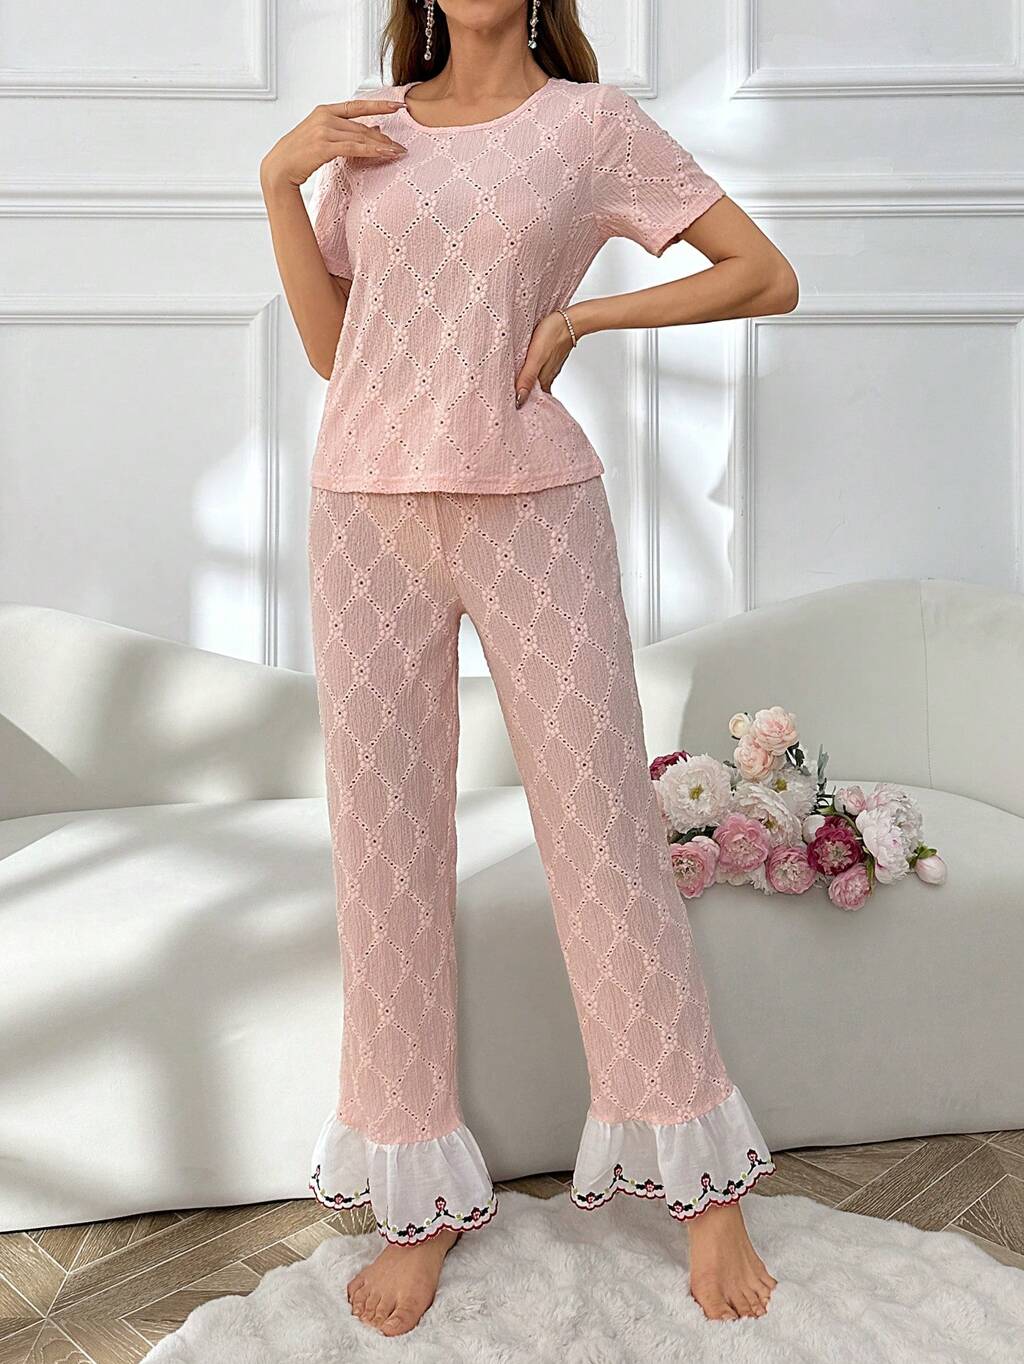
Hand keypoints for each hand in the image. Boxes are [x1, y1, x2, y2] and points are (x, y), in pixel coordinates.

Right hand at [260, 100, 406, 192]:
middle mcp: (325, 116)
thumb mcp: (323, 138)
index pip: (357, 105)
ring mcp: (324, 130)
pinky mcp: (324, 145)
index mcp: (324, 110)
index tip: (399, 105)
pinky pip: (353, 147)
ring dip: (381, 146)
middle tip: (400, 146)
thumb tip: (374, 131)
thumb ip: (345, 133)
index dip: (379, 105)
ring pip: (360, 136)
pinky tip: (384, 154)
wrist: (280, 167)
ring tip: (398, 152)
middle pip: (362, 126)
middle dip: (383, 137)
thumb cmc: (301, 155)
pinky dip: (371, 151)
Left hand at [514, 309, 576, 408]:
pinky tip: (524, 371)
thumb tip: (519, 400)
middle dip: (522, 398)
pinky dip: (531, 375)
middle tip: (506, 402)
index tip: (508, 410)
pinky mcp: (549, 358)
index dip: (521, 405)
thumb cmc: (552, 334)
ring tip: (512, 389)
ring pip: (535, 382)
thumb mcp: (536, 357)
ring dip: (526, 386)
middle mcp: (547, 377)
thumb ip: (527, 378)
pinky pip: (538, 371)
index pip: (531, 400)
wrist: (570, 320)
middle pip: (533, 393)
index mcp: (543, 380)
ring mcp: (549, 368)